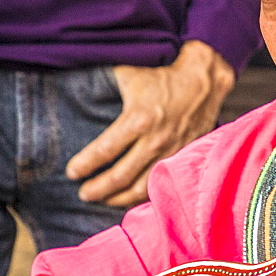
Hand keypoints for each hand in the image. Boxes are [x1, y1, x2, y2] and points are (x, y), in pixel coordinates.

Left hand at [66, 40, 235, 207]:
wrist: (203, 81)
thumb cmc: (162, 77)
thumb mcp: (129, 76)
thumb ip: (102, 87)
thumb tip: (72, 91)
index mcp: (138, 119)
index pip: (104, 150)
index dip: (85, 164)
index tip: (72, 172)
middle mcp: (155, 140)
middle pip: (120, 176)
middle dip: (97, 189)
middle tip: (83, 192)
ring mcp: (172, 151)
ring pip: (142, 186)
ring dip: (119, 197)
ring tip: (104, 199)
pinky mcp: (184, 155)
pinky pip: (161, 182)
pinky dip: (144, 194)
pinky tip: (130, 196)